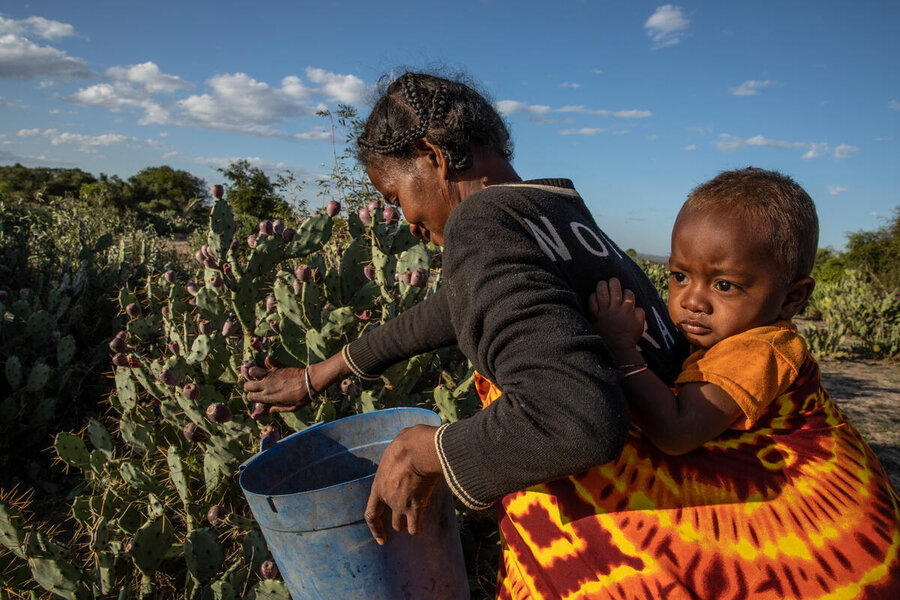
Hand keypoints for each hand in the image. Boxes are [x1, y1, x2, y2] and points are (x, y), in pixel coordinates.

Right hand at [243, 366, 309, 412]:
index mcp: (268, 397)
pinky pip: (268, 359)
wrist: (311, 383)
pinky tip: (272, 364)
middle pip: (247, 385)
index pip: (250, 396)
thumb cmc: (302, 397)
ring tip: (260, 374)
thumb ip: (277, 409)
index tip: (258, 395)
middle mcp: (266, 385)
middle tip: (257, 385)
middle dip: (249, 385)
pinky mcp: (277, 366)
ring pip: (252, 371)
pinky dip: (269, 360)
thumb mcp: (290, 408)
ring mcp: (271, 375)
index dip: (252, 396)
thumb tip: (268, 411)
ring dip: (254, 372)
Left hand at [365, 424, 441, 544]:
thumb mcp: (396, 450)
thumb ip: (398, 456)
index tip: (381, 539)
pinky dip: (419, 527)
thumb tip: (406, 444)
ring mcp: (401, 505)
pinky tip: (423, 526)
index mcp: (379, 485)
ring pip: (403, 526)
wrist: (418, 450)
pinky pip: (416, 528)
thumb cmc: (408, 444)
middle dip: (399, 520)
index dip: (375, 527)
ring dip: (409, 523)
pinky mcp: (416, 507)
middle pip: (392, 521)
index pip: (371, 512)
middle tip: (406, 519)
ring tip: (417, 518)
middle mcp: (388, 499)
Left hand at [588, 277, 645, 352]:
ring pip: (602, 292)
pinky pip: (592, 302)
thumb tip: (636, 306)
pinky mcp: (595, 316)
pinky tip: (595, 294)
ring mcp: (604, 312)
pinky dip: (593, 296)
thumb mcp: (640, 325)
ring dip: (603, 285)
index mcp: (628, 310)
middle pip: (615, 289)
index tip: (626, 294)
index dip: (627, 292)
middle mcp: (616, 309)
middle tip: (613, 280)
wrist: (617, 349)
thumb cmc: (629, 337)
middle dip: (614, 282)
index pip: (628, 294)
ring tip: (603, 283)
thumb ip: (640, 313)